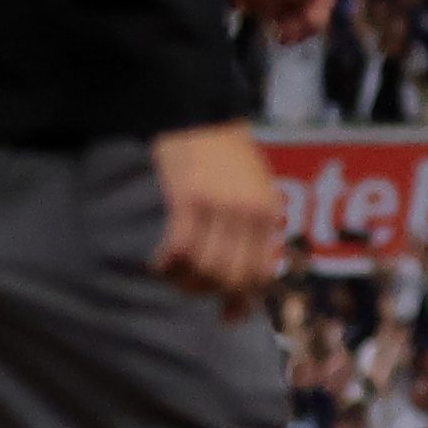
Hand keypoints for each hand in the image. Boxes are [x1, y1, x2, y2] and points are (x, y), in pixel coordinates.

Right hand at [150, 122, 286, 316]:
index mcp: (268, 212)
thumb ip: (252, 227)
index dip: (244, 301)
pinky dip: (168, 265)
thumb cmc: (224, 154)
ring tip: (173, 275)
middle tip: (191, 290)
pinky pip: (180, 248)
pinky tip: (159, 265)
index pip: (261, 273)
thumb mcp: (253, 188)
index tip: (228, 317)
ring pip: (205, 267)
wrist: (199, 111)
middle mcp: (249, 213)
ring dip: (185, 281)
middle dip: (210, 293)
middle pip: (232, 277)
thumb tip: (247, 275)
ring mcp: (220, 206)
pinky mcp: (189, 198)